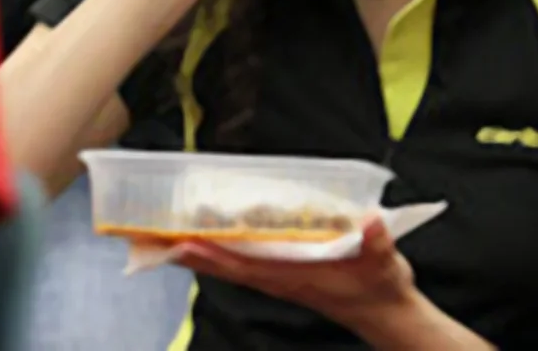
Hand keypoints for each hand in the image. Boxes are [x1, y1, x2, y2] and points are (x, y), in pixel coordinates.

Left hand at [174, 218, 415, 332]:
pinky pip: (242, 265)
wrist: (386, 315)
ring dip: (198, 254)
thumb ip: (378, 244)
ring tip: (163, 239)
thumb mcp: (385, 264)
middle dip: (190, 253)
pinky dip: (219, 255)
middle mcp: (281, 279)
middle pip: (227, 267)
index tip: (184, 244)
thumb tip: (373, 224)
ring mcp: (280, 279)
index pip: (247, 265)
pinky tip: (203, 244)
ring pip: (230, 267)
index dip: (215, 255)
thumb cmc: (382, 288)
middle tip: (151, 238)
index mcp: (297, 276)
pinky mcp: (284, 276)